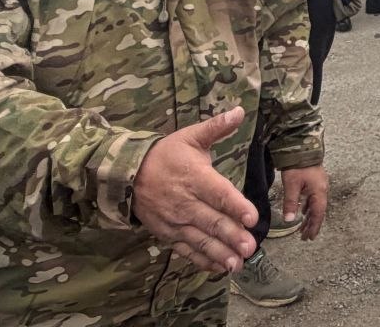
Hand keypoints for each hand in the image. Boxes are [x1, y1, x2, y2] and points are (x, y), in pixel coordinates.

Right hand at [132, 108, 258, 274]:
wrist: (127, 174)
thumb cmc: (165, 155)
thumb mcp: (190, 136)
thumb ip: (216, 127)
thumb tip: (240, 110)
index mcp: (195, 177)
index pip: (218, 193)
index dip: (235, 206)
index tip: (252, 218)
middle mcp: (185, 202)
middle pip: (211, 221)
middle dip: (231, 236)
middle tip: (250, 247)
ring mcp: (175, 222)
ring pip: (200, 240)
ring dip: (220, 253)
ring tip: (238, 264)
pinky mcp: (168, 234)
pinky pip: (187, 250)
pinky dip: (202, 261)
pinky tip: (219, 268)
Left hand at [281, 165, 328, 240]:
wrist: (302, 147)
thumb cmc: (297, 166)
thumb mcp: (291, 185)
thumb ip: (291, 203)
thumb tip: (289, 220)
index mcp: (319, 192)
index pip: (318, 214)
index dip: (314, 226)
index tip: (310, 237)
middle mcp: (322, 190)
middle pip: (319, 211)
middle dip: (312, 224)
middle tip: (305, 237)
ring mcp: (320, 185)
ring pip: (316, 205)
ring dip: (310, 217)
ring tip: (302, 228)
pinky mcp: (316, 181)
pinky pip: (314, 199)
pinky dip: (309, 208)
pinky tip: (303, 211)